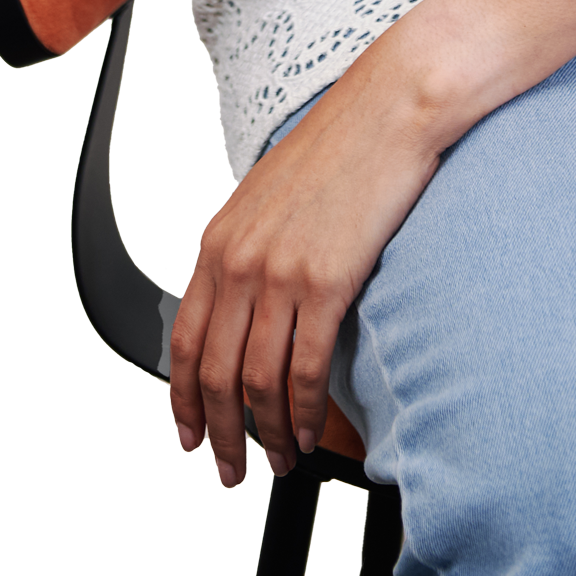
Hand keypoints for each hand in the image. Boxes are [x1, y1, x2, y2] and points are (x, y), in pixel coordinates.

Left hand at [168, 31, 444, 486]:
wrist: (392, 107)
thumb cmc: (345, 142)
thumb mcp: (274, 193)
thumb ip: (253, 245)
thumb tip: (253, 295)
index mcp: (222, 238)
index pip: (185, 338)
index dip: (183, 398)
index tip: (191, 432)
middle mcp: (241, 259)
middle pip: (213, 372)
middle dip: (220, 432)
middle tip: (231, 468)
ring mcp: (281, 272)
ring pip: (257, 381)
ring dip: (265, 433)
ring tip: (279, 460)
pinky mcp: (327, 280)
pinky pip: (305, 370)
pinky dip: (304, 413)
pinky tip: (309, 432)